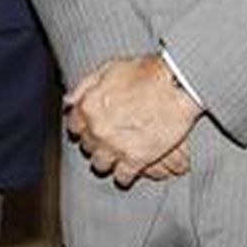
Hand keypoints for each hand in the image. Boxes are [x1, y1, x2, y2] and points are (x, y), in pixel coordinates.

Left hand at [64, 55, 200, 188]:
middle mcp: (97, 128)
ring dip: (107, 160)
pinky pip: (122, 177)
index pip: (74, 125)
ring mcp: (115, 145)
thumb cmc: (146, 73)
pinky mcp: (136, 159)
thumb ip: (85, 86)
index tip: (90, 128)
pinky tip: (129, 170)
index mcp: (89, 105)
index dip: (83, 126)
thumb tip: (69, 101)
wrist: (177, 86)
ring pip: (100, 164)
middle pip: (87, 146)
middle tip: (108, 139)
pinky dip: (125, 175)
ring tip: (116, 156)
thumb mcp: (109, 69)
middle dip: (96, 142)